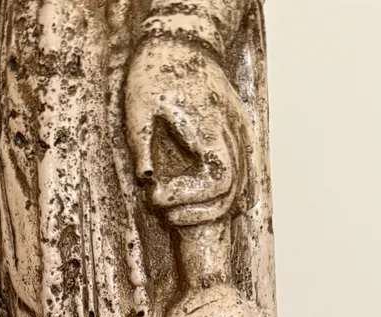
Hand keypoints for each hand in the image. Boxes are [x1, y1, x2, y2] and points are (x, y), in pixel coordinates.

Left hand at [125, 37, 248, 226]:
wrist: (181, 41)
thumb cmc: (157, 71)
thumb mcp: (137, 108)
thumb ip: (142, 147)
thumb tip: (147, 183)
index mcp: (210, 126)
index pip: (218, 180)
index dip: (189, 198)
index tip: (156, 195)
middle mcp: (232, 133)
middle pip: (231, 193)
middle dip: (197, 212)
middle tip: (165, 211)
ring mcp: (240, 134)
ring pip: (240, 189)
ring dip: (209, 208)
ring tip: (175, 209)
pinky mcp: (239, 136)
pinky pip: (243, 176)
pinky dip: (224, 196)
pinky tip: (197, 201)